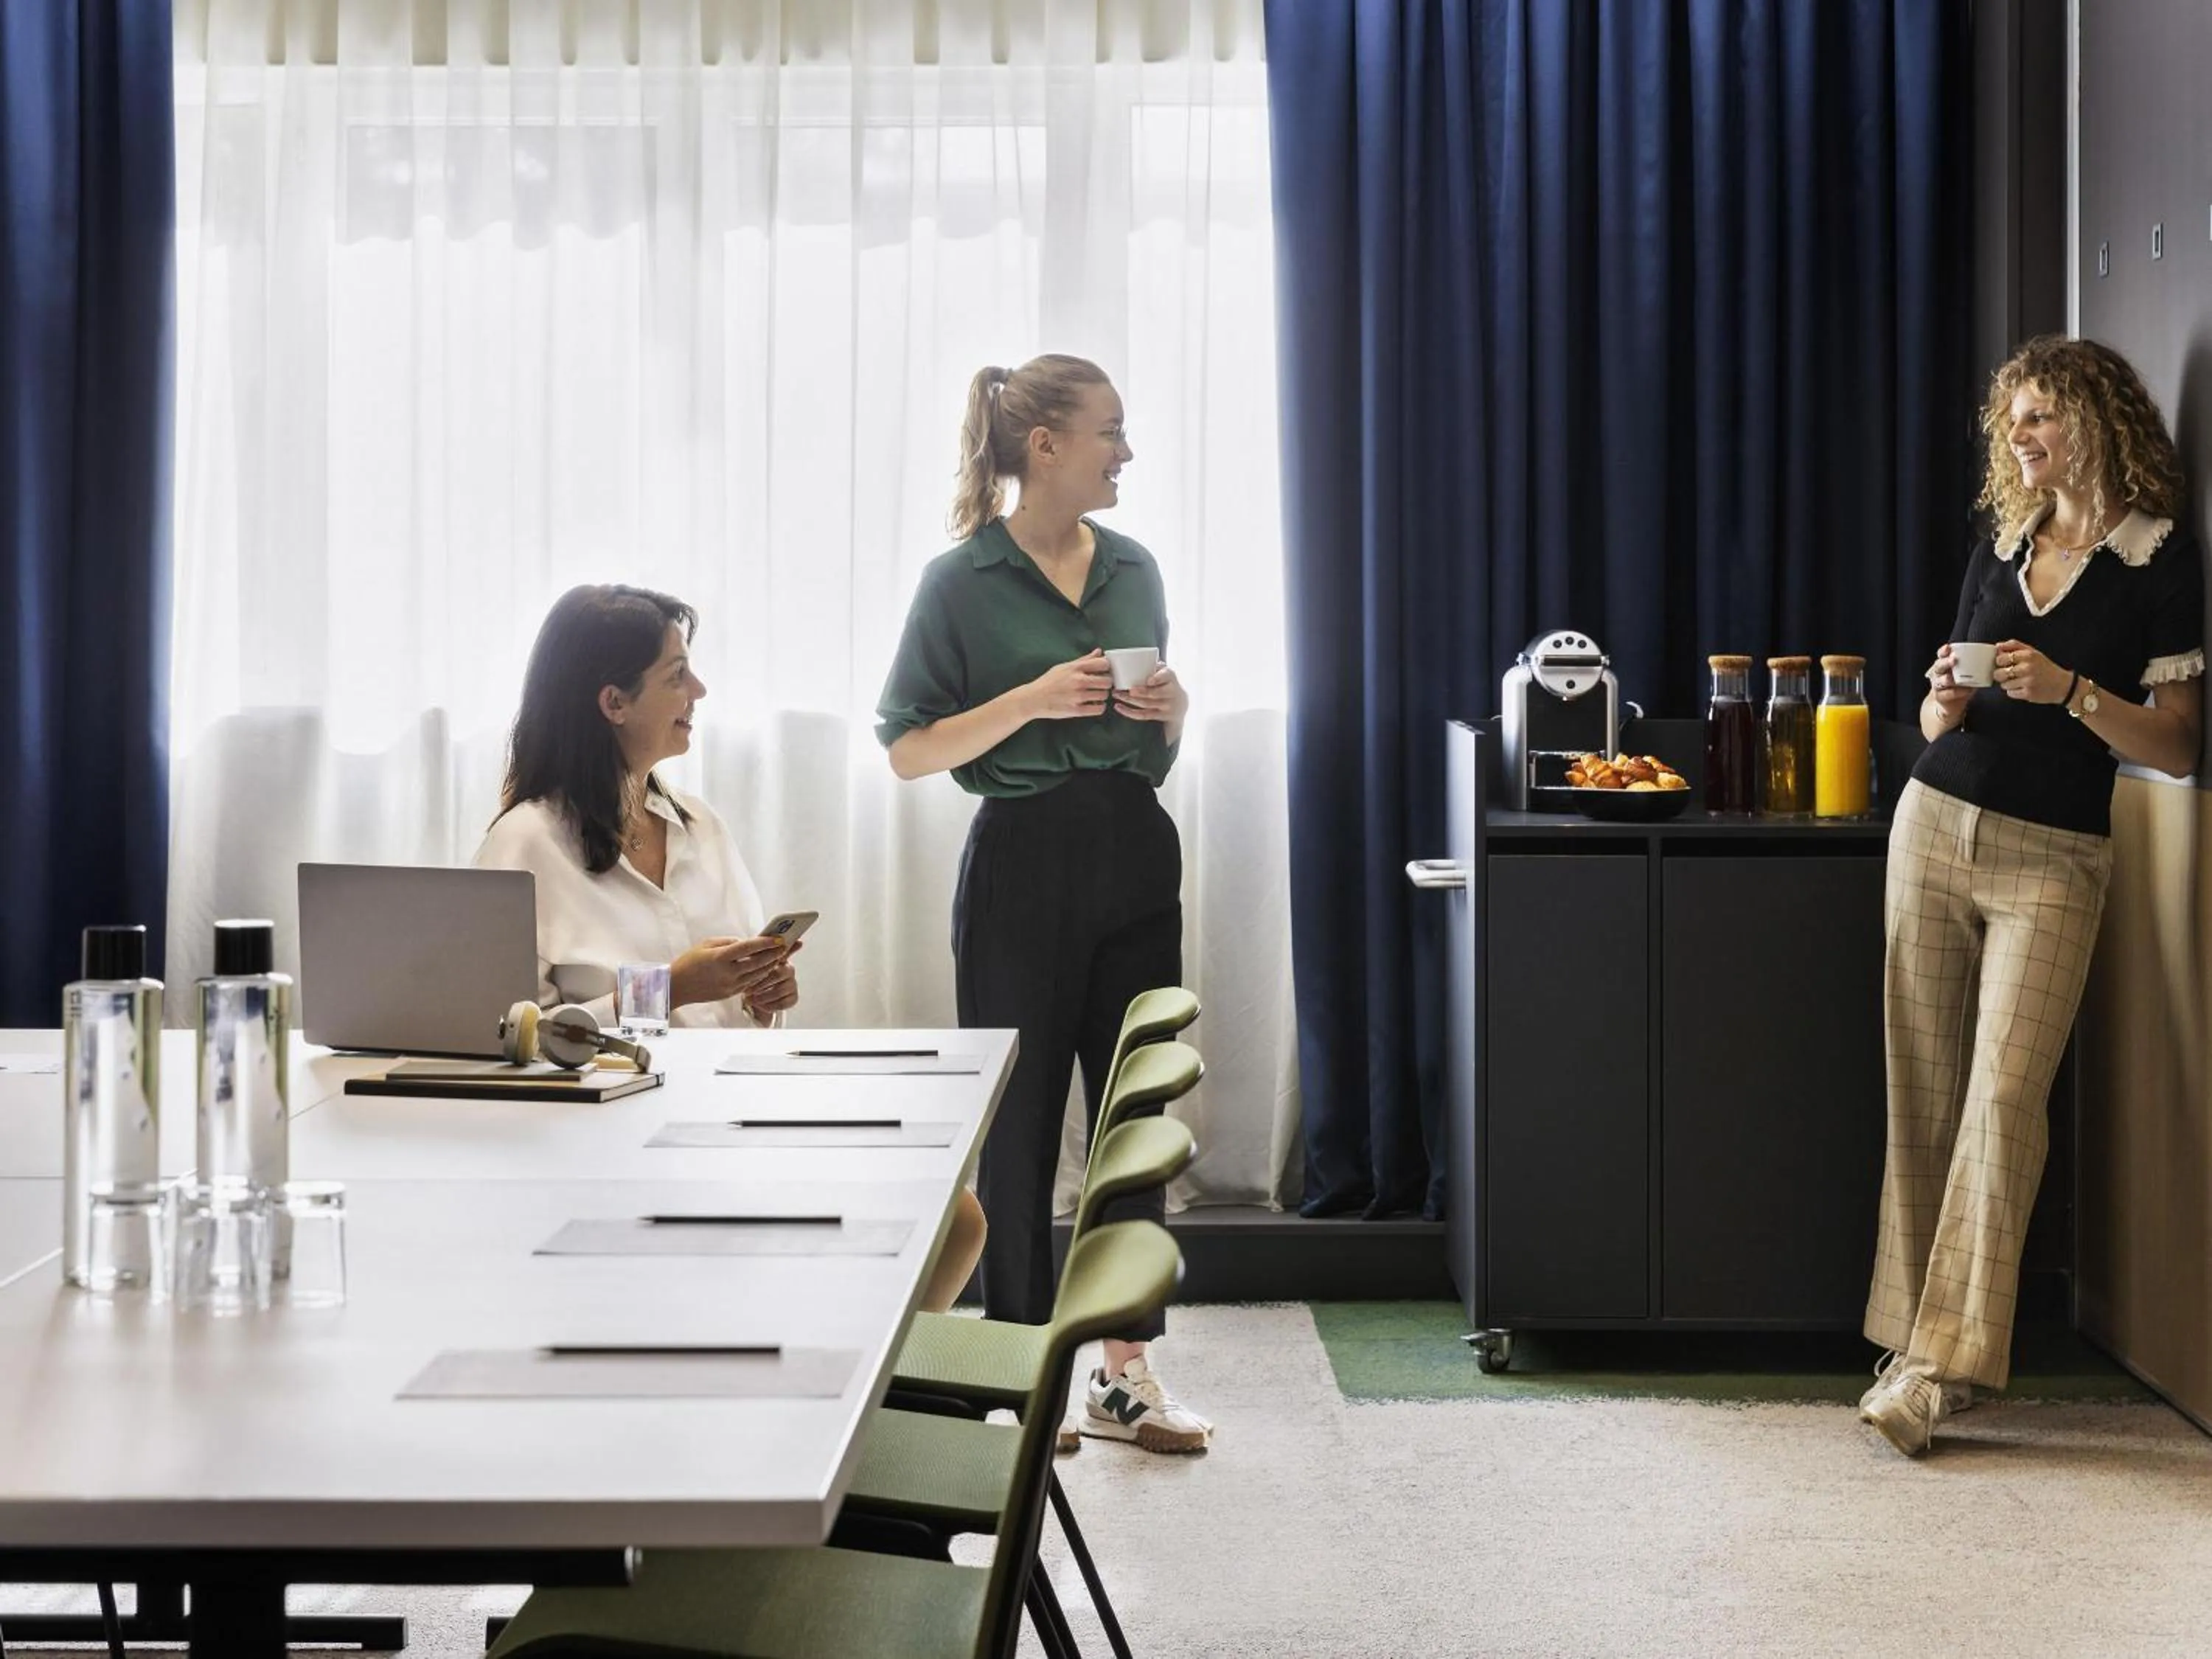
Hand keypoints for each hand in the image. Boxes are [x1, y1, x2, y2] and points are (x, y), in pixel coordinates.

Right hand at [671, 936, 801, 1010]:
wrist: (677, 986)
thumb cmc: (689, 962)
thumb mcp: (707, 944)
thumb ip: (729, 942)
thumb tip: (746, 943)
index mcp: (720, 958)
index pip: (749, 948)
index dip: (765, 942)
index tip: (778, 938)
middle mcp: (727, 973)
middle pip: (758, 962)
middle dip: (774, 953)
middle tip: (785, 946)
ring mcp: (730, 985)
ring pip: (758, 974)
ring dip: (770, 965)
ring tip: (779, 955)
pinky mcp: (731, 993)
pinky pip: (751, 983)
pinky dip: (760, 975)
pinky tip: (766, 967)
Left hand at [742, 954, 800, 1018]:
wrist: (755, 997)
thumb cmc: (753, 978)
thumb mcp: (751, 964)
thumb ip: (756, 952)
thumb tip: (759, 937)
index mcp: (780, 958)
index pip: (783, 952)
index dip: (773, 959)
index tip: (760, 969)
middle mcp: (789, 970)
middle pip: (779, 973)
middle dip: (762, 982)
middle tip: (748, 989)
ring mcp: (792, 984)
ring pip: (780, 990)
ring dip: (763, 996)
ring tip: (750, 998)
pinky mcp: (793, 998)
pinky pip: (783, 1003)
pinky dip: (769, 1005)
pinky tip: (759, 1004)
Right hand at [1025, 651, 1113, 719]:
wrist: (1033, 699)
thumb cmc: (1048, 682)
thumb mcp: (1064, 667)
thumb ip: (1083, 660)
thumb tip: (1099, 652)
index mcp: (1075, 668)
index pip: (1103, 664)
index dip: (1106, 668)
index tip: (1103, 672)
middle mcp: (1078, 681)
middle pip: (1107, 681)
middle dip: (1106, 683)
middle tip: (1101, 686)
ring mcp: (1078, 696)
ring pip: (1104, 695)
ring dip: (1102, 696)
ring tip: (1095, 695)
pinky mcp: (1076, 711)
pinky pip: (1098, 709)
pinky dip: (1099, 707)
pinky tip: (1093, 705)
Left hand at [1112, 662, 1188, 726]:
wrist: (1180, 704)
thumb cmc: (1166, 684)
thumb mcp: (1165, 673)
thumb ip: (1155, 666)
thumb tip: (1134, 659)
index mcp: (1170, 677)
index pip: (1166, 676)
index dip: (1158, 679)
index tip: (1148, 680)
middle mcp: (1171, 692)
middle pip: (1155, 693)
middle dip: (1141, 692)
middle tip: (1129, 690)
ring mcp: (1166, 706)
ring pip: (1146, 704)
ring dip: (1129, 700)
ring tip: (1116, 694)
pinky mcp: (1160, 716)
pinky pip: (1143, 715)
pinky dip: (1129, 712)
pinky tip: (1118, 707)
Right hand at [1925, 644, 1973, 725]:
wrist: (1951, 705)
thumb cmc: (1961, 685)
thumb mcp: (1966, 674)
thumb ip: (1975, 665)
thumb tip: (1995, 654)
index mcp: (1944, 665)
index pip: (1941, 655)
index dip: (1943, 651)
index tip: (1949, 647)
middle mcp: (1938, 674)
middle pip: (1939, 666)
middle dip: (1946, 662)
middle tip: (1954, 660)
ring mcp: (1938, 686)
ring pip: (1941, 681)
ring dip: (1948, 679)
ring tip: (1955, 678)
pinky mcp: (1940, 697)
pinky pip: (1948, 693)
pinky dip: (1957, 692)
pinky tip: (1967, 690)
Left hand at [1992, 640, 2071, 703]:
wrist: (2062, 685)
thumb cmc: (2044, 667)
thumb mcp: (2032, 652)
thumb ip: (2014, 646)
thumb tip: (1997, 646)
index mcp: (2028, 655)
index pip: (2000, 658)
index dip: (1999, 662)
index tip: (2004, 663)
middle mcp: (2028, 668)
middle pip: (1998, 673)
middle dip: (2001, 674)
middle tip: (2010, 674)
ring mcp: (2028, 681)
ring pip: (2003, 684)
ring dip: (2008, 684)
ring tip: (2019, 681)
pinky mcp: (2028, 693)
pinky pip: (2010, 693)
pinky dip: (2014, 691)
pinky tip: (2023, 687)